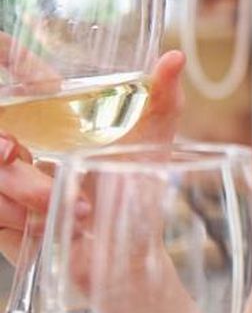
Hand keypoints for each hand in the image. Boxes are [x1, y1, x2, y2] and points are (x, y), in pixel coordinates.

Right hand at [0, 50, 185, 264]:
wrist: (126, 256)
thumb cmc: (140, 195)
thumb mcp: (153, 144)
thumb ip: (162, 99)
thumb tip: (174, 57)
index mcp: (58, 116)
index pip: (19, 74)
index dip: (2, 56)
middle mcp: (26, 140)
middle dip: (5, 151)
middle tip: (21, 157)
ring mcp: (7, 177)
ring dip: (26, 193)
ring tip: (75, 210)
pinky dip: (14, 219)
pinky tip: (44, 227)